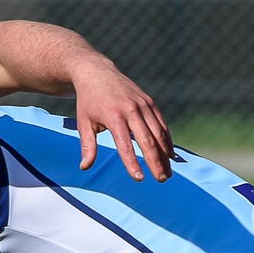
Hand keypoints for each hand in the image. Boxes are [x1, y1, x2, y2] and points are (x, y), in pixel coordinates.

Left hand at [71, 56, 172, 181]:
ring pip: (159, 133)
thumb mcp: (83, 122)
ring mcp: (143, 104)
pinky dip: (167, 139)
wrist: (96, 72)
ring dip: (165, 154)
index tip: (139, 179)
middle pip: (148, 140)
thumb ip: (87, 145)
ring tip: (167, 172)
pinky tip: (169, 154)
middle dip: (156, 162)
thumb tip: (85, 167)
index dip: (132, 163)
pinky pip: (161, 124)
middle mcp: (131, 110)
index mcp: (114, 116)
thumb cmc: (88, 101)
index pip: (125, 145)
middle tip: (162, 179)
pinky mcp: (149, 102)